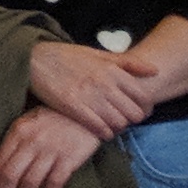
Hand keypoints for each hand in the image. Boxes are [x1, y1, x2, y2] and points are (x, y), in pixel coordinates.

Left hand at [0, 104, 106, 187]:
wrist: (87, 108)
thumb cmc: (53, 117)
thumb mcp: (28, 122)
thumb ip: (15, 142)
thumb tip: (0, 169)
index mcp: (17, 132)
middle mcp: (31, 142)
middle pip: (11, 175)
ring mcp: (51, 150)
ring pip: (30, 182)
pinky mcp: (70, 158)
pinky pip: (55, 182)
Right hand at [25, 39, 147, 135]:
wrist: (32, 59)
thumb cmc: (65, 56)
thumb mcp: (97, 53)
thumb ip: (127, 63)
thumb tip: (155, 71)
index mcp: (112, 69)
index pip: (143, 97)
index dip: (146, 108)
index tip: (140, 111)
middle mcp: (103, 83)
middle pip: (133, 113)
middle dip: (133, 120)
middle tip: (126, 120)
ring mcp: (88, 95)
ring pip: (118, 123)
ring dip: (118, 128)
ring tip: (112, 125)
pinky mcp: (73, 107)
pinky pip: (99, 128)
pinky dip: (105, 133)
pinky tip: (101, 131)